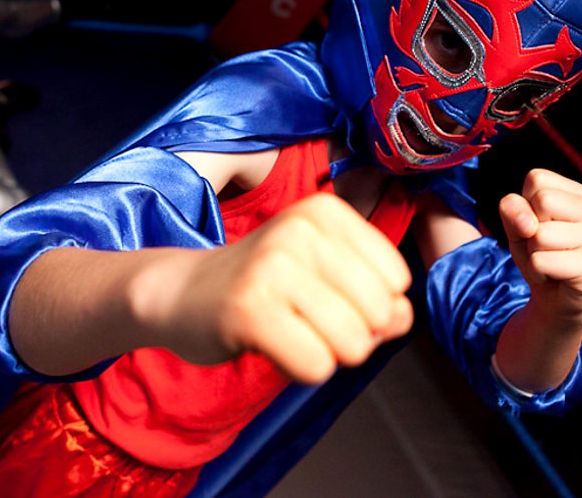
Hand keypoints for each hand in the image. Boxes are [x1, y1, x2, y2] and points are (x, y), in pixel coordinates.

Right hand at [154, 192, 412, 384]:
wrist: (180, 293)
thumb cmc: (262, 286)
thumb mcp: (324, 273)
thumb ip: (378, 296)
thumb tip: (401, 319)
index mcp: (326, 211)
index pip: (397, 279)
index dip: (370, 305)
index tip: (323, 295)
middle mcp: (302, 229)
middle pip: (380, 313)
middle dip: (353, 334)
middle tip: (305, 319)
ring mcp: (274, 265)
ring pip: (353, 343)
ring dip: (325, 354)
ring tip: (287, 330)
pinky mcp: (250, 308)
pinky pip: (316, 365)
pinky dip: (300, 369)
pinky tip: (269, 345)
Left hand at [499, 169, 581, 323]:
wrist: (554, 298)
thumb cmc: (538, 253)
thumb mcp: (516, 225)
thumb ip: (513, 209)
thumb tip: (528, 223)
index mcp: (580, 194)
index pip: (537, 179)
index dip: (526, 205)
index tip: (539, 223)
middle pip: (541, 201)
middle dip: (530, 229)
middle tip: (543, 246)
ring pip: (539, 234)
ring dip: (533, 253)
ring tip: (550, 261)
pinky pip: (541, 261)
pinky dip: (536, 271)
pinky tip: (553, 275)